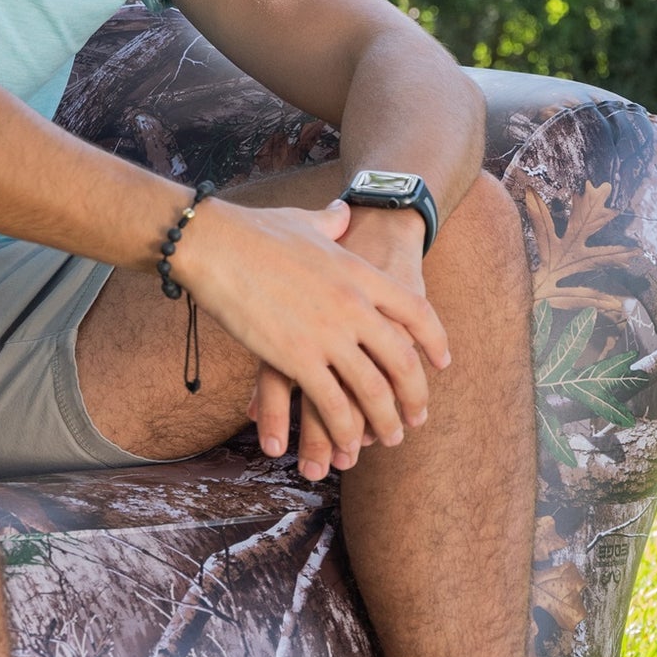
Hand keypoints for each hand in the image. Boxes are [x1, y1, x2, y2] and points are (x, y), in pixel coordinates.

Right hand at [170, 198, 453, 481]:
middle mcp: (354, 305)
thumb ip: (332, 222)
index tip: (441, 362)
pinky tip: (346, 445)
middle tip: (417, 417)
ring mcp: (328, 333)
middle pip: (402, 360)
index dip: (435, 341)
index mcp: (360, 273)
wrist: (215, 243)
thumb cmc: (254, 230)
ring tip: (388, 440)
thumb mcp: (306, 221)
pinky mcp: (296, 357)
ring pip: (372, 390)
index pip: (416, 312)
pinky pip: (331, 403)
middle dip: (414, 395)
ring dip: (383, 422)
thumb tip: (343, 212)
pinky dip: (343, 430)